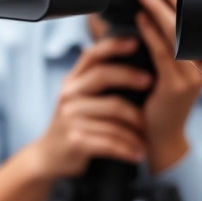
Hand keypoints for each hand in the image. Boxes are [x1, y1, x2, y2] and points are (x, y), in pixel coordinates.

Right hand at [28, 35, 151, 178]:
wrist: (49, 158)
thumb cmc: (75, 125)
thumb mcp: (79, 99)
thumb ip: (96, 81)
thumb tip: (128, 56)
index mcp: (72, 82)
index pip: (92, 56)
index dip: (113, 46)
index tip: (136, 42)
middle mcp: (69, 95)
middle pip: (103, 77)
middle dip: (130, 77)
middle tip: (152, 83)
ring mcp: (69, 118)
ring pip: (113, 114)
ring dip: (136, 127)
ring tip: (148, 136)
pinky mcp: (75, 140)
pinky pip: (110, 142)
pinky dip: (128, 149)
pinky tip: (139, 154)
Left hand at [136, 0, 201, 172]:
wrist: (161, 137)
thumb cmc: (163, 103)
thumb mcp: (170, 71)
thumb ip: (167, 46)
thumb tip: (152, 15)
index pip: (198, 25)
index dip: (187, 2)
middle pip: (190, 24)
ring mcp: (190, 77)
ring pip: (176, 36)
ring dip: (160, 10)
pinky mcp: (175, 87)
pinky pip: (163, 54)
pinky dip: (151, 34)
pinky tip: (141, 19)